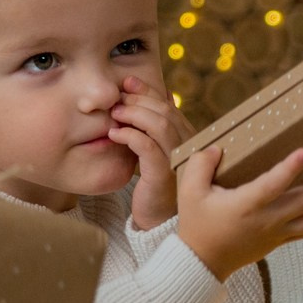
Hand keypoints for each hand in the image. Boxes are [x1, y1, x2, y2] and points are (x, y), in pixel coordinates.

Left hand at [108, 75, 191, 229]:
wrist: (157, 220)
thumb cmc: (155, 183)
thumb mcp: (157, 150)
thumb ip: (158, 126)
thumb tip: (163, 93)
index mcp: (188, 137)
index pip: (168, 106)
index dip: (148, 91)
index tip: (127, 82)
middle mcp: (188, 146)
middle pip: (164, 112)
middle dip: (138, 100)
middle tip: (117, 98)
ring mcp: (177, 160)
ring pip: (159, 125)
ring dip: (133, 114)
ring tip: (114, 114)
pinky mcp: (162, 175)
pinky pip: (147, 147)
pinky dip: (130, 135)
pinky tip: (114, 134)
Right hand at [174, 144, 302, 281]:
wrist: (202, 262)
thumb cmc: (196, 224)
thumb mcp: (189, 191)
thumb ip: (201, 165)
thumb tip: (217, 148)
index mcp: (245, 206)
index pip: (272, 186)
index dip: (289, 170)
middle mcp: (267, 220)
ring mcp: (277, 232)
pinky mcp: (281, 240)